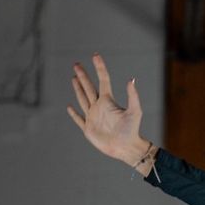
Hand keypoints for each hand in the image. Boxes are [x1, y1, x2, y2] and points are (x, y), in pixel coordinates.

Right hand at [67, 55, 153, 170]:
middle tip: (76, 64)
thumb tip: (131, 80)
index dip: (99, 67)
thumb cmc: (132, 130)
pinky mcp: (88, 129)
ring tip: (74, 78)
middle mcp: (99, 107)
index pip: (103, 80)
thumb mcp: (135, 111)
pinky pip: (79, 119)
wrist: (127, 148)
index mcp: (108, 101)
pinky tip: (70, 107)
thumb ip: (132, 96)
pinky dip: (74, 114)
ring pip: (83, 99)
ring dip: (78, 89)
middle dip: (82, 75)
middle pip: (88, 87)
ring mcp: (93, 117)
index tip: (95, 55)